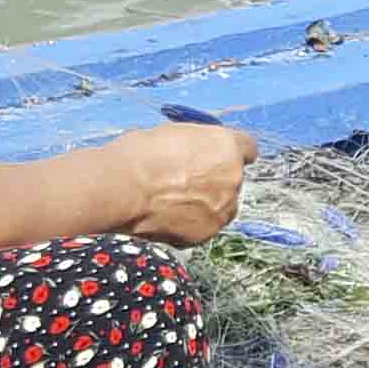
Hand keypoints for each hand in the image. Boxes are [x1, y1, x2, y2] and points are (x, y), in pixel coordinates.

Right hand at [105, 120, 253, 242]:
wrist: (121, 190)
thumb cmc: (138, 157)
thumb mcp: (172, 134)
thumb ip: (195, 145)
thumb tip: (195, 153)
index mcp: (226, 146)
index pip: (247, 148)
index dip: (232, 153)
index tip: (220, 158)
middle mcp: (233, 177)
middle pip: (234, 179)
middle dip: (216, 180)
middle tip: (186, 181)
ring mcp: (222, 208)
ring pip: (223, 206)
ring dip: (208, 204)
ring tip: (174, 201)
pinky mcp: (207, 233)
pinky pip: (206, 226)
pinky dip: (192, 223)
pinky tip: (168, 216)